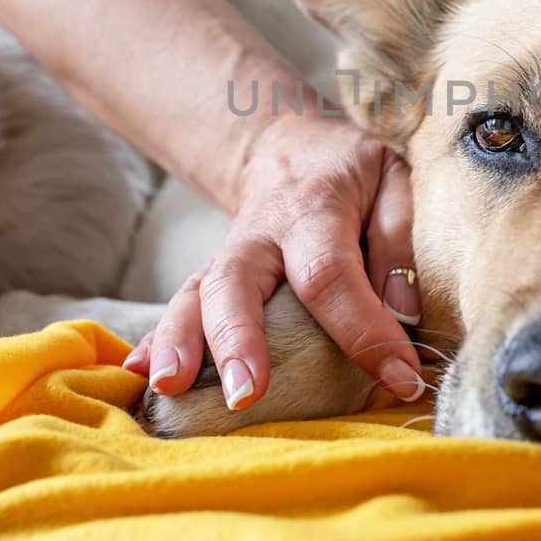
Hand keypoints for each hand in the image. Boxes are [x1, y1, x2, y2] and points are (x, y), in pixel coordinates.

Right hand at [124, 112, 423, 408]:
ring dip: (180, 342)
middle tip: (243, 393)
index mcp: (313, 209)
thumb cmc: (350, 172)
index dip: (363, 329)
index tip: (400, 377)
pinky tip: (138, 374)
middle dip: (237, 339)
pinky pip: (180, 306)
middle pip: (237, 283)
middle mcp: (260, 235)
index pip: (330, 274)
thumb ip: (398, 238)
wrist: (288, 147)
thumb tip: (402, 313)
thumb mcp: (392, 178)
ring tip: (170, 388)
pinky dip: (155, 340)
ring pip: (195, 295)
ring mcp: (228, 257)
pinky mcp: (212, 278)